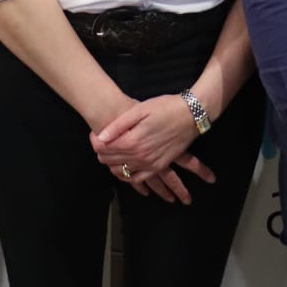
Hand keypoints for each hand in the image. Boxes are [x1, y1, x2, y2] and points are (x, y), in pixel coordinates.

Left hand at [91, 98, 214, 204]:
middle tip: (101, 140)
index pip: (102, 148)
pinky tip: (124, 168)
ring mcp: (150, 164)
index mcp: (132, 141)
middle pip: (109, 160)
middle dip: (101, 151)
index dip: (94, 141)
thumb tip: (100, 137)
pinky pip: (137, 179)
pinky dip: (126, 176)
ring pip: (120, 171)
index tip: (95, 133)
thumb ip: (118, 125)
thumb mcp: (140, 110)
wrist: (191, 115)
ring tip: (111, 151)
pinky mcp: (158, 167)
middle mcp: (140, 156)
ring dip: (112, 162)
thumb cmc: (165, 108)